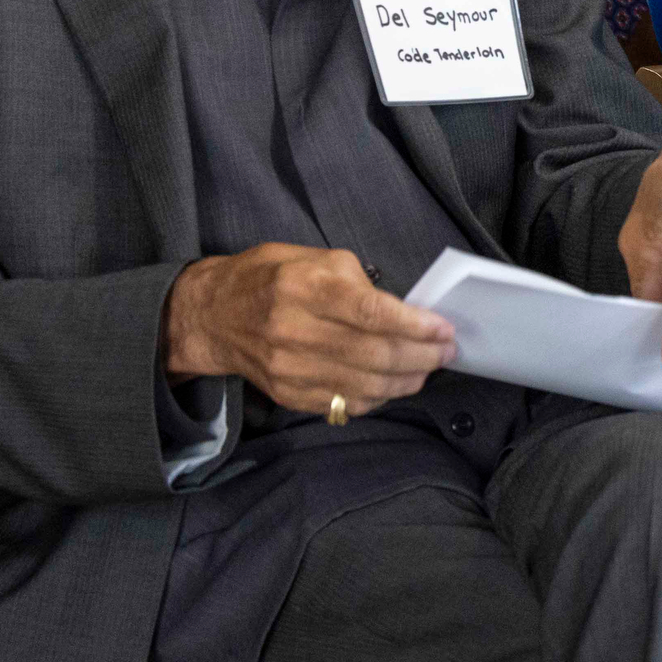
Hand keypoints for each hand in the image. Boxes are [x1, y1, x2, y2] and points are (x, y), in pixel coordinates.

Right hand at [163, 242, 454, 413]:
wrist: (214, 315)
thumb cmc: (271, 277)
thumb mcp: (313, 258)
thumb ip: (358, 282)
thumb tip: (403, 312)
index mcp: (305, 288)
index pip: (371, 313)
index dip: (415, 325)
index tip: (444, 329)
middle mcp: (295, 331)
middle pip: (374, 354)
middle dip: (422, 356)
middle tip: (447, 351)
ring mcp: (290, 368)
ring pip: (364, 385)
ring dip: (406, 381)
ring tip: (428, 369)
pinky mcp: (288, 394)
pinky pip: (345, 403)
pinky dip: (378, 397)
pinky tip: (394, 384)